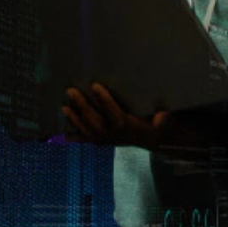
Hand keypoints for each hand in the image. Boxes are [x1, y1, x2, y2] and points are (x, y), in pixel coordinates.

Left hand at [62, 83, 204, 151]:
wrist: (150, 140)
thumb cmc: (153, 123)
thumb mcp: (162, 120)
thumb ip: (162, 118)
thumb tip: (164, 114)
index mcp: (126, 124)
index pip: (112, 110)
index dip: (104, 99)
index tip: (95, 85)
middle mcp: (113, 134)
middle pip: (94, 120)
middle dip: (81, 105)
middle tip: (71, 91)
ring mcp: (105, 139)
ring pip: (86, 129)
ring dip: (74, 119)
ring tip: (63, 107)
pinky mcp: (101, 141)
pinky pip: (86, 140)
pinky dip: (75, 138)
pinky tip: (63, 135)